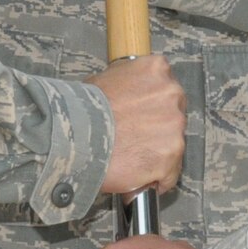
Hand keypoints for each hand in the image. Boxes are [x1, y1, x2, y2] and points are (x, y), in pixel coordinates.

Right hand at [90, 54, 186, 194]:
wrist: (74, 134)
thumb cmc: (83, 108)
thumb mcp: (105, 79)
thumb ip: (128, 84)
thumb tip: (129, 95)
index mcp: (156, 70)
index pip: (166, 89)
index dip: (153, 106)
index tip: (141, 117)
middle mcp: (171, 94)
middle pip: (173, 116)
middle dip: (158, 129)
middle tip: (134, 139)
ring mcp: (174, 126)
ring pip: (173, 145)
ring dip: (156, 154)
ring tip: (131, 159)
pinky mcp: (170, 156)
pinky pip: (169, 173)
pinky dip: (156, 178)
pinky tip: (137, 176)